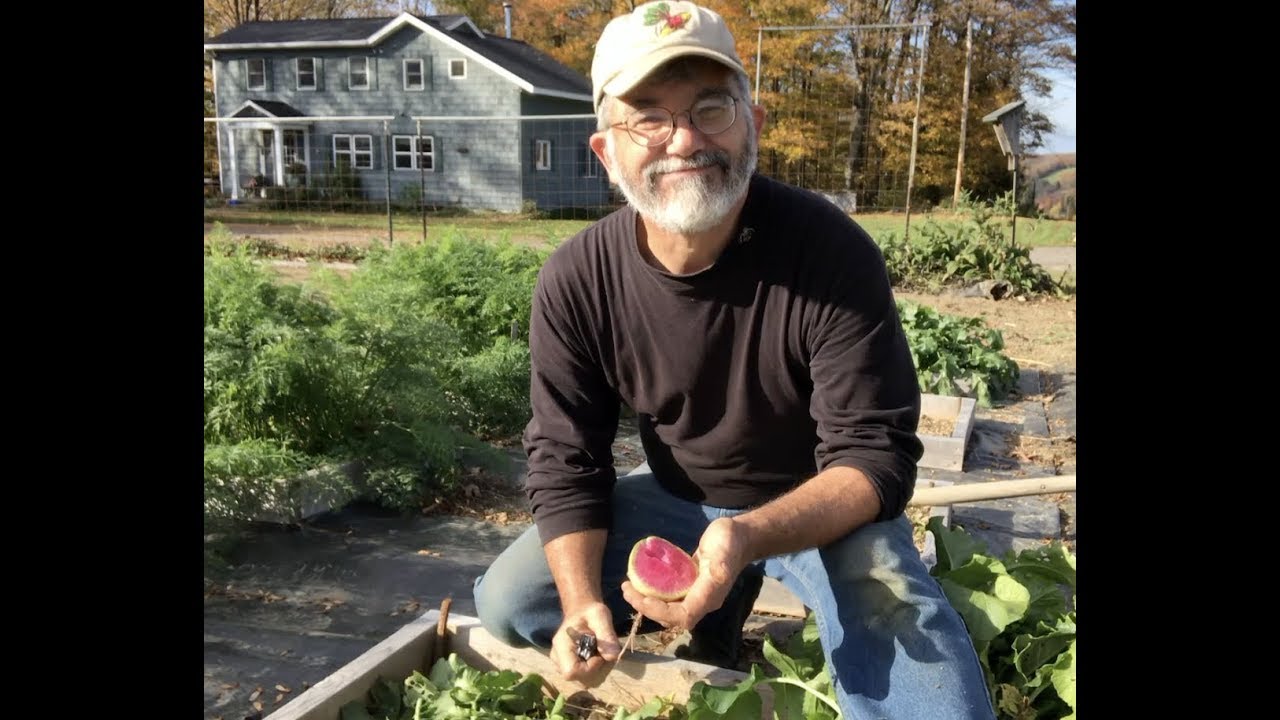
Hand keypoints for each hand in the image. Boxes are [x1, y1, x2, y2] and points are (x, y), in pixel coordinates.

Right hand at [550, 601, 620, 685]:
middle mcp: (558, 658)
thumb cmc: (589, 612)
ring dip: (602, 670)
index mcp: (561, 645)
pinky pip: (588, 679)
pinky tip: (600, 656)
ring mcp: (563, 665)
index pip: (571, 672)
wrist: (582, 612)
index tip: (600, 654)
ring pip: (587, 682)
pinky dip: (599, 671)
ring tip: (604, 651)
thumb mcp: (600, 616)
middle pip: (581, 680)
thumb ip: (606, 634)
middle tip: (606, 651)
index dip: (590, 668)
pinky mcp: (571, 669)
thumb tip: (613, 656)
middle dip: (600, 669)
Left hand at [621, 517, 748, 631]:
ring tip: (629, 587)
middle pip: (671, 616)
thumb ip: (718, 569)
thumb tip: (712, 583)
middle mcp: (702, 601)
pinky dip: (654, 591)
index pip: (681, 616)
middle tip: (626, 590)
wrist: (741, 536)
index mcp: (709, 597)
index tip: (640, 597)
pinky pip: (669, 595)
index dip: (659, 612)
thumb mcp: (724, 552)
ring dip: (647, 601)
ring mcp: (696, 594)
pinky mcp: (691, 585)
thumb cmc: (731, 542)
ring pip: (668, 608)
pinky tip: (642, 578)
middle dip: (646, 607)